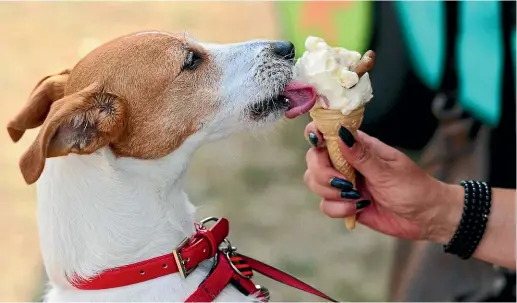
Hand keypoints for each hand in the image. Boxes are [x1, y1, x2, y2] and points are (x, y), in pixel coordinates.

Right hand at [303, 122, 461, 240]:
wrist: (426, 218)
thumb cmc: (414, 188)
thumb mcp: (389, 171)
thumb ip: (362, 156)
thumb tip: (341, 134)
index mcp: (358, 146)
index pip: (327, 132)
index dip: (316, 134)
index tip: (318, 144)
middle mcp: (346, 162)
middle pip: (313, 159)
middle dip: (323, 173)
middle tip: (344, 183)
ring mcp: (343, 183)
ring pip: (314, 182)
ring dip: (331, 193)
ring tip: (356, 199)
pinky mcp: (344, 203)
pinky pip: (325, 205)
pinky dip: (338, 209)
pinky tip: (358, 209)